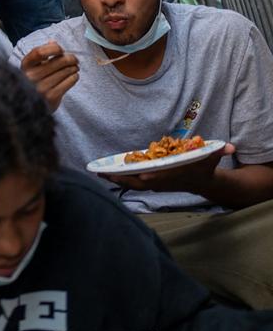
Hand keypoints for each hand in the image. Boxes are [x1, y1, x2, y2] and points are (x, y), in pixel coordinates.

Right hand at [20, 41, 78, 111]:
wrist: (30, 105)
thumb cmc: (34, 81)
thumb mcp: (33, 66)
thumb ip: (42, 54)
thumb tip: (53, 41)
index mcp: (25, 66)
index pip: (40, 52)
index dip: (54, 48)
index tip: (61, 50)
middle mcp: (31, 76)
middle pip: (57, 61)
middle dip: (70, 58)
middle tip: (75, 60)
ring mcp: (40, 88)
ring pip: (65, 71)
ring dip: (74, 68)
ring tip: (75, 68)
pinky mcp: (51, 97)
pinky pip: (69, 82)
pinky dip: (74, 77)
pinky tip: (74, 76)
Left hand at [102, 143, 233, 192]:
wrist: (203, 182)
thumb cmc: (204, 167)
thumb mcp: (212, 157)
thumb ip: (218, 151)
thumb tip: (229, 147)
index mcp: (171, 175)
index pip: (158, 177)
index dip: (148, 176)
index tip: (138, 175)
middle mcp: (160, 181)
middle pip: (138, 182)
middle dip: (122, 178)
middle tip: (103, 173)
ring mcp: (154, 183)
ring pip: (132, 183)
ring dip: (117, 179)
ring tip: (99, 173)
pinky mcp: (150, 181)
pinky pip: (132, 181)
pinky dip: (121, 178)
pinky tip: (108, 172)